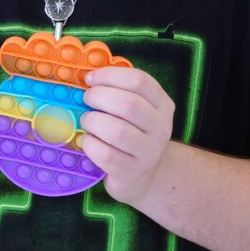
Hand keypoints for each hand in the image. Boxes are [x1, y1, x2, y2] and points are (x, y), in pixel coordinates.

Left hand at [81, 66, 174, 206]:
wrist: (145, 175)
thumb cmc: (134, 133)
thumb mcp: (137, 110)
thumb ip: (120, 91)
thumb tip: (88, 76)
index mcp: (163, 105)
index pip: (140, 81)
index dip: (110, 75)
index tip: (91, 78)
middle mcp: (160, 128)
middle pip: (128, 104)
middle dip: (99, 97)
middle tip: (86, 99)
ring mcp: (148, 152)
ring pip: (117, 131)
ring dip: (93, 121)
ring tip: (87, 121)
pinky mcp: (131, 172)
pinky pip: (106, 154)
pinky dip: (90, 144)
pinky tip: (88, 141)